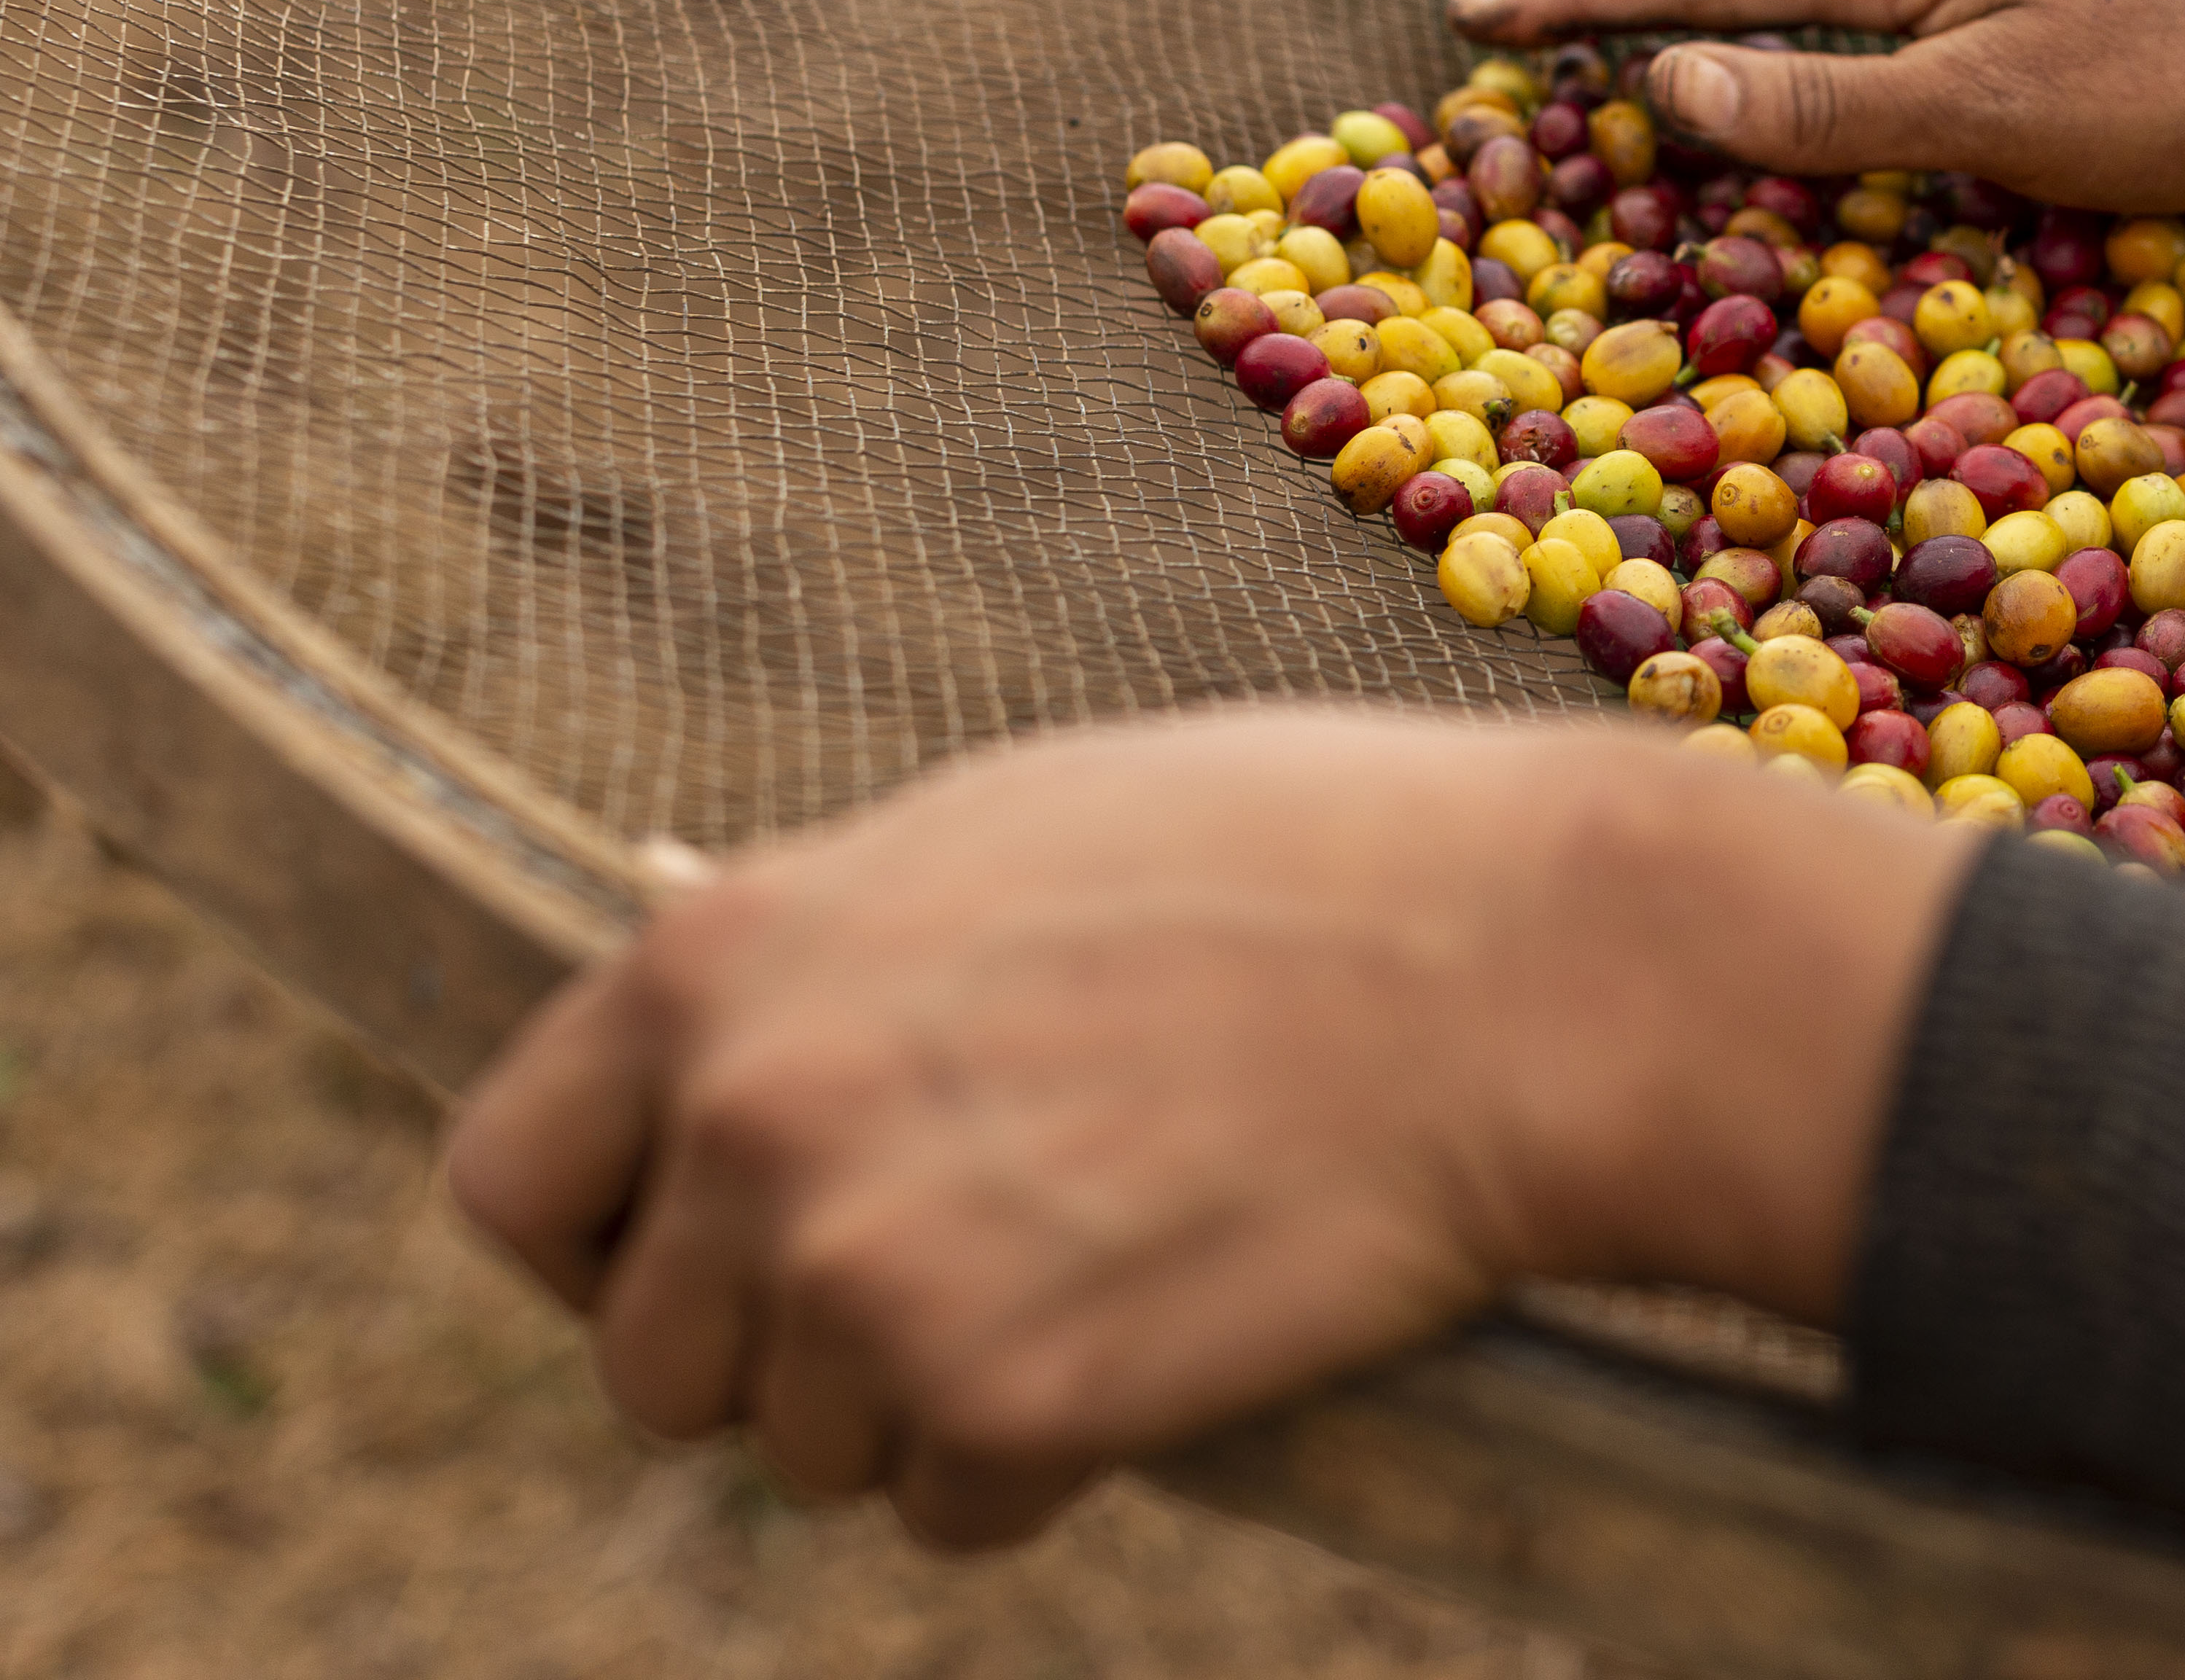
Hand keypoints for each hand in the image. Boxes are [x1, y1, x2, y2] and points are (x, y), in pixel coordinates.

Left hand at [445, 711, 1969, 1547]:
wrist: (1513, 969)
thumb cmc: (1297, 861)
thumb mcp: (999, 831)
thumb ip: (831, 952)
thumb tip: (740, 1038)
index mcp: (724, 960)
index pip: (513, 1183)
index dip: (612, 1240)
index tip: (718, 1252)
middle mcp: (752, 1123)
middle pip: (654, 1362)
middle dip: (785, 1348)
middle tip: (963, 1277)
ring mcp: (865, 1277)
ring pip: (809, 1449)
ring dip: (929, 1404)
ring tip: (1098, 1272)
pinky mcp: (1000, 1408)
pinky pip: (952, 1511)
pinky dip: (1047, 1464)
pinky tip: (1159, 1336)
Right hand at [1445, 0, 2184, 212]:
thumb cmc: (2184, 84)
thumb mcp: (1992, 112)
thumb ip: (1829, 108)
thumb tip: (1666, 85)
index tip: (1471, 11)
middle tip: (1514, 17)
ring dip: (1717, 7)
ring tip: (1634, 35)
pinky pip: (1887, 11)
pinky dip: (1812, 36)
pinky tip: (1826, 61)